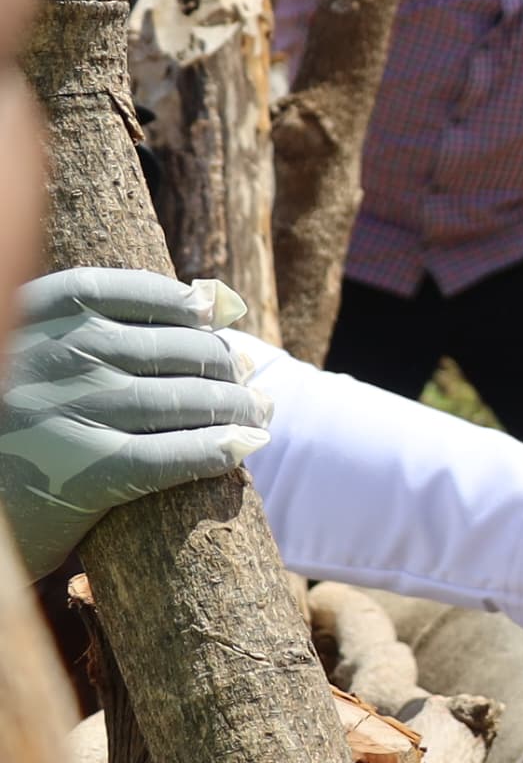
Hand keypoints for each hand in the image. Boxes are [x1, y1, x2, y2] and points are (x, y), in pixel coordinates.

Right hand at [1, 269, 271, 573]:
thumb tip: (216, 304)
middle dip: (222, 362)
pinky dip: (218, 449)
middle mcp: (53, 355)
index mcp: (31, 314)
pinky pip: (173, 454)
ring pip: (184, 399)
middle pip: (171, 347)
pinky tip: (244, 447)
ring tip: (258, 412)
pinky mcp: (87, 471)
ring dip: (238, 407)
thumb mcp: (30, 361)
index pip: (128, 291)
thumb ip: (100, 328)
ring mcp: (70, 411)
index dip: (182, 303)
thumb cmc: (12, 427)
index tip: (212, 316)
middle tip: (247, 377)